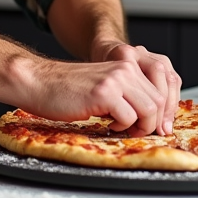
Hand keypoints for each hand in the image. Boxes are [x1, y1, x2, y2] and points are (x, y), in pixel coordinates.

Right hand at [15, 46, 181, 136]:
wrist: (38, 82)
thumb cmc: (66, 89)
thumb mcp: (103, 85)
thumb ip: (124, 94)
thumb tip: (147, 118)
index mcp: (127, 65)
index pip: (159, 92)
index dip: (158, 115)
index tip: (151, 129)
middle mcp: (126, 68)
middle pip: (159, 102)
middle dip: (151, 123)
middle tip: (135, 132)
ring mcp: (116, 79)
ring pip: (149, 110)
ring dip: (139, 126)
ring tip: (120, 128)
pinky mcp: (104, 93)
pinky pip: (129, 117)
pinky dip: (121, 127)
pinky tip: (106, 124)